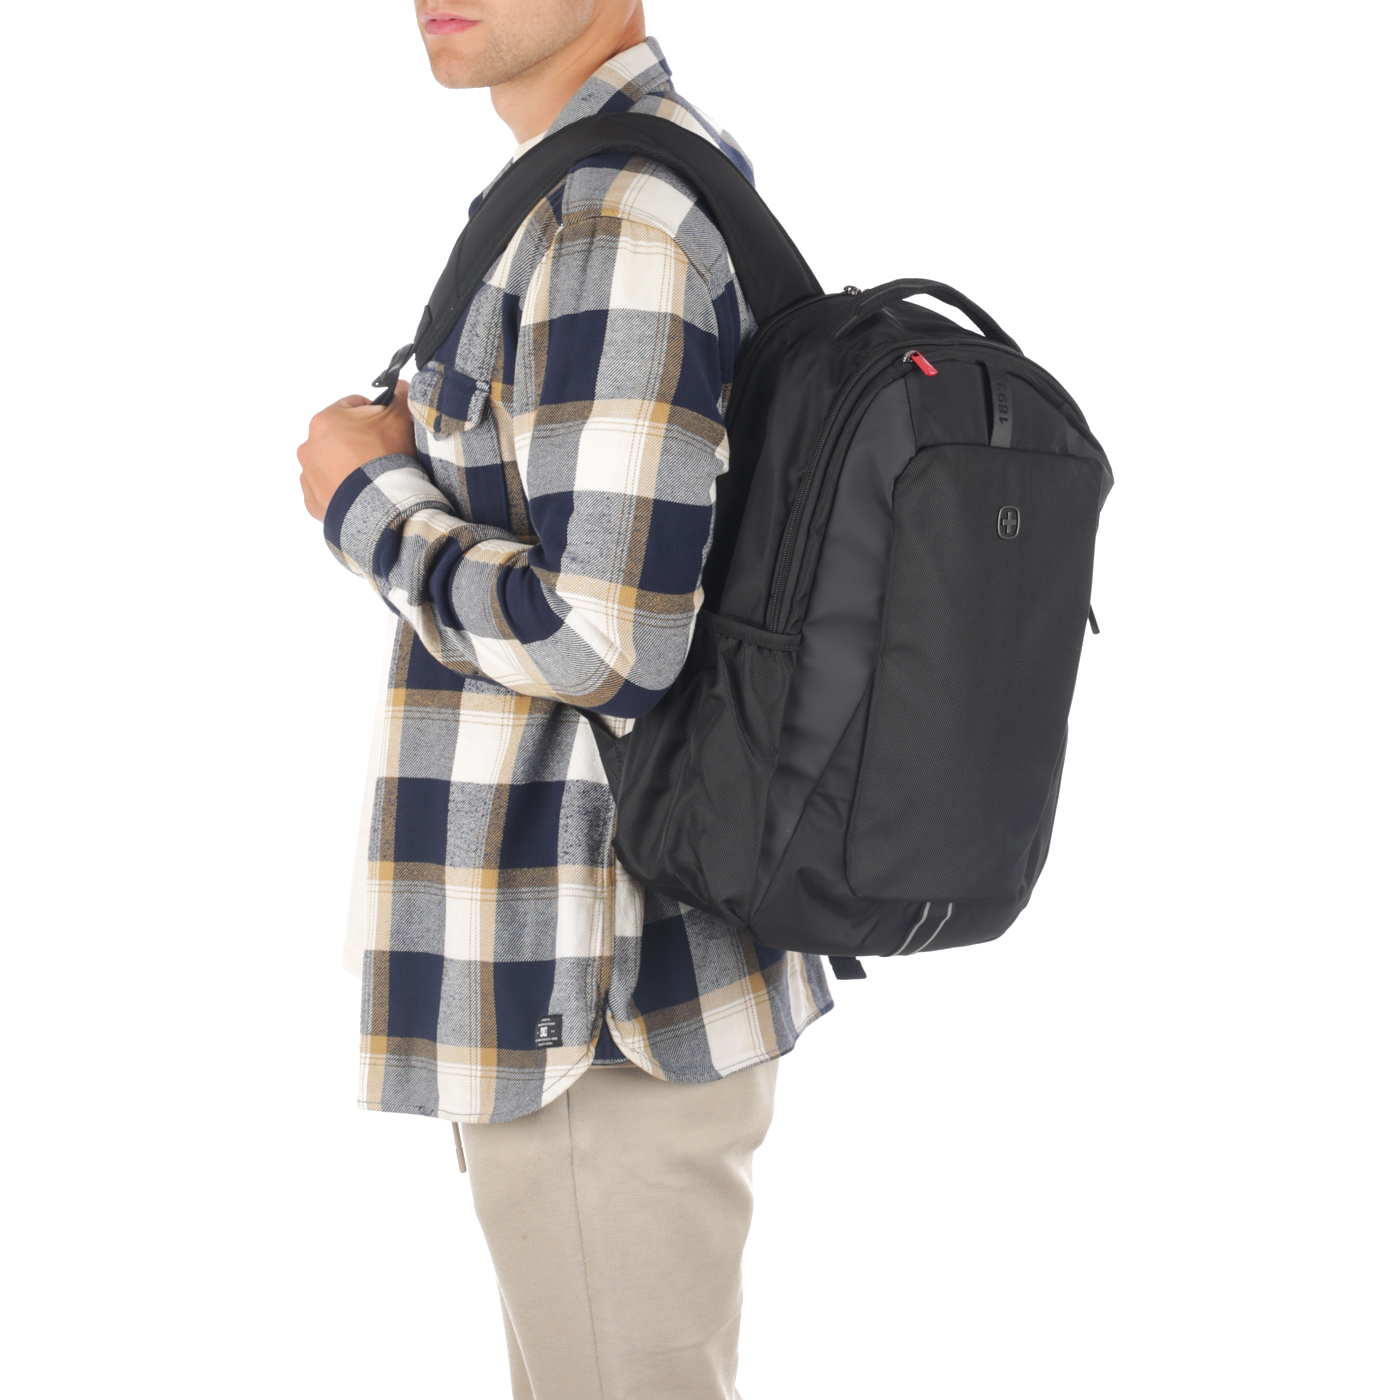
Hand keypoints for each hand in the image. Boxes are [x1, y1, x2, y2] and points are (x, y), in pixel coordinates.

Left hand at [297, 380, 414, 521]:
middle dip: (356, 441)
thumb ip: (398, 397)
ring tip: (369, 475)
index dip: (372, 414)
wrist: (379, 503)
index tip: (385, 427)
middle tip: (379, 453)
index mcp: (324, 420)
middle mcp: (309, 446)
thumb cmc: (384, 457)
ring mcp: (308, 476)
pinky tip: (359, 492)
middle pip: (337, 436)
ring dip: (344, 465)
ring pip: (328, 463)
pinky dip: (340, 489)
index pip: (351, 407)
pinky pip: (326, 490)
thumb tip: (399, 387)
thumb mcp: (399, 418)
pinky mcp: (314, 501)